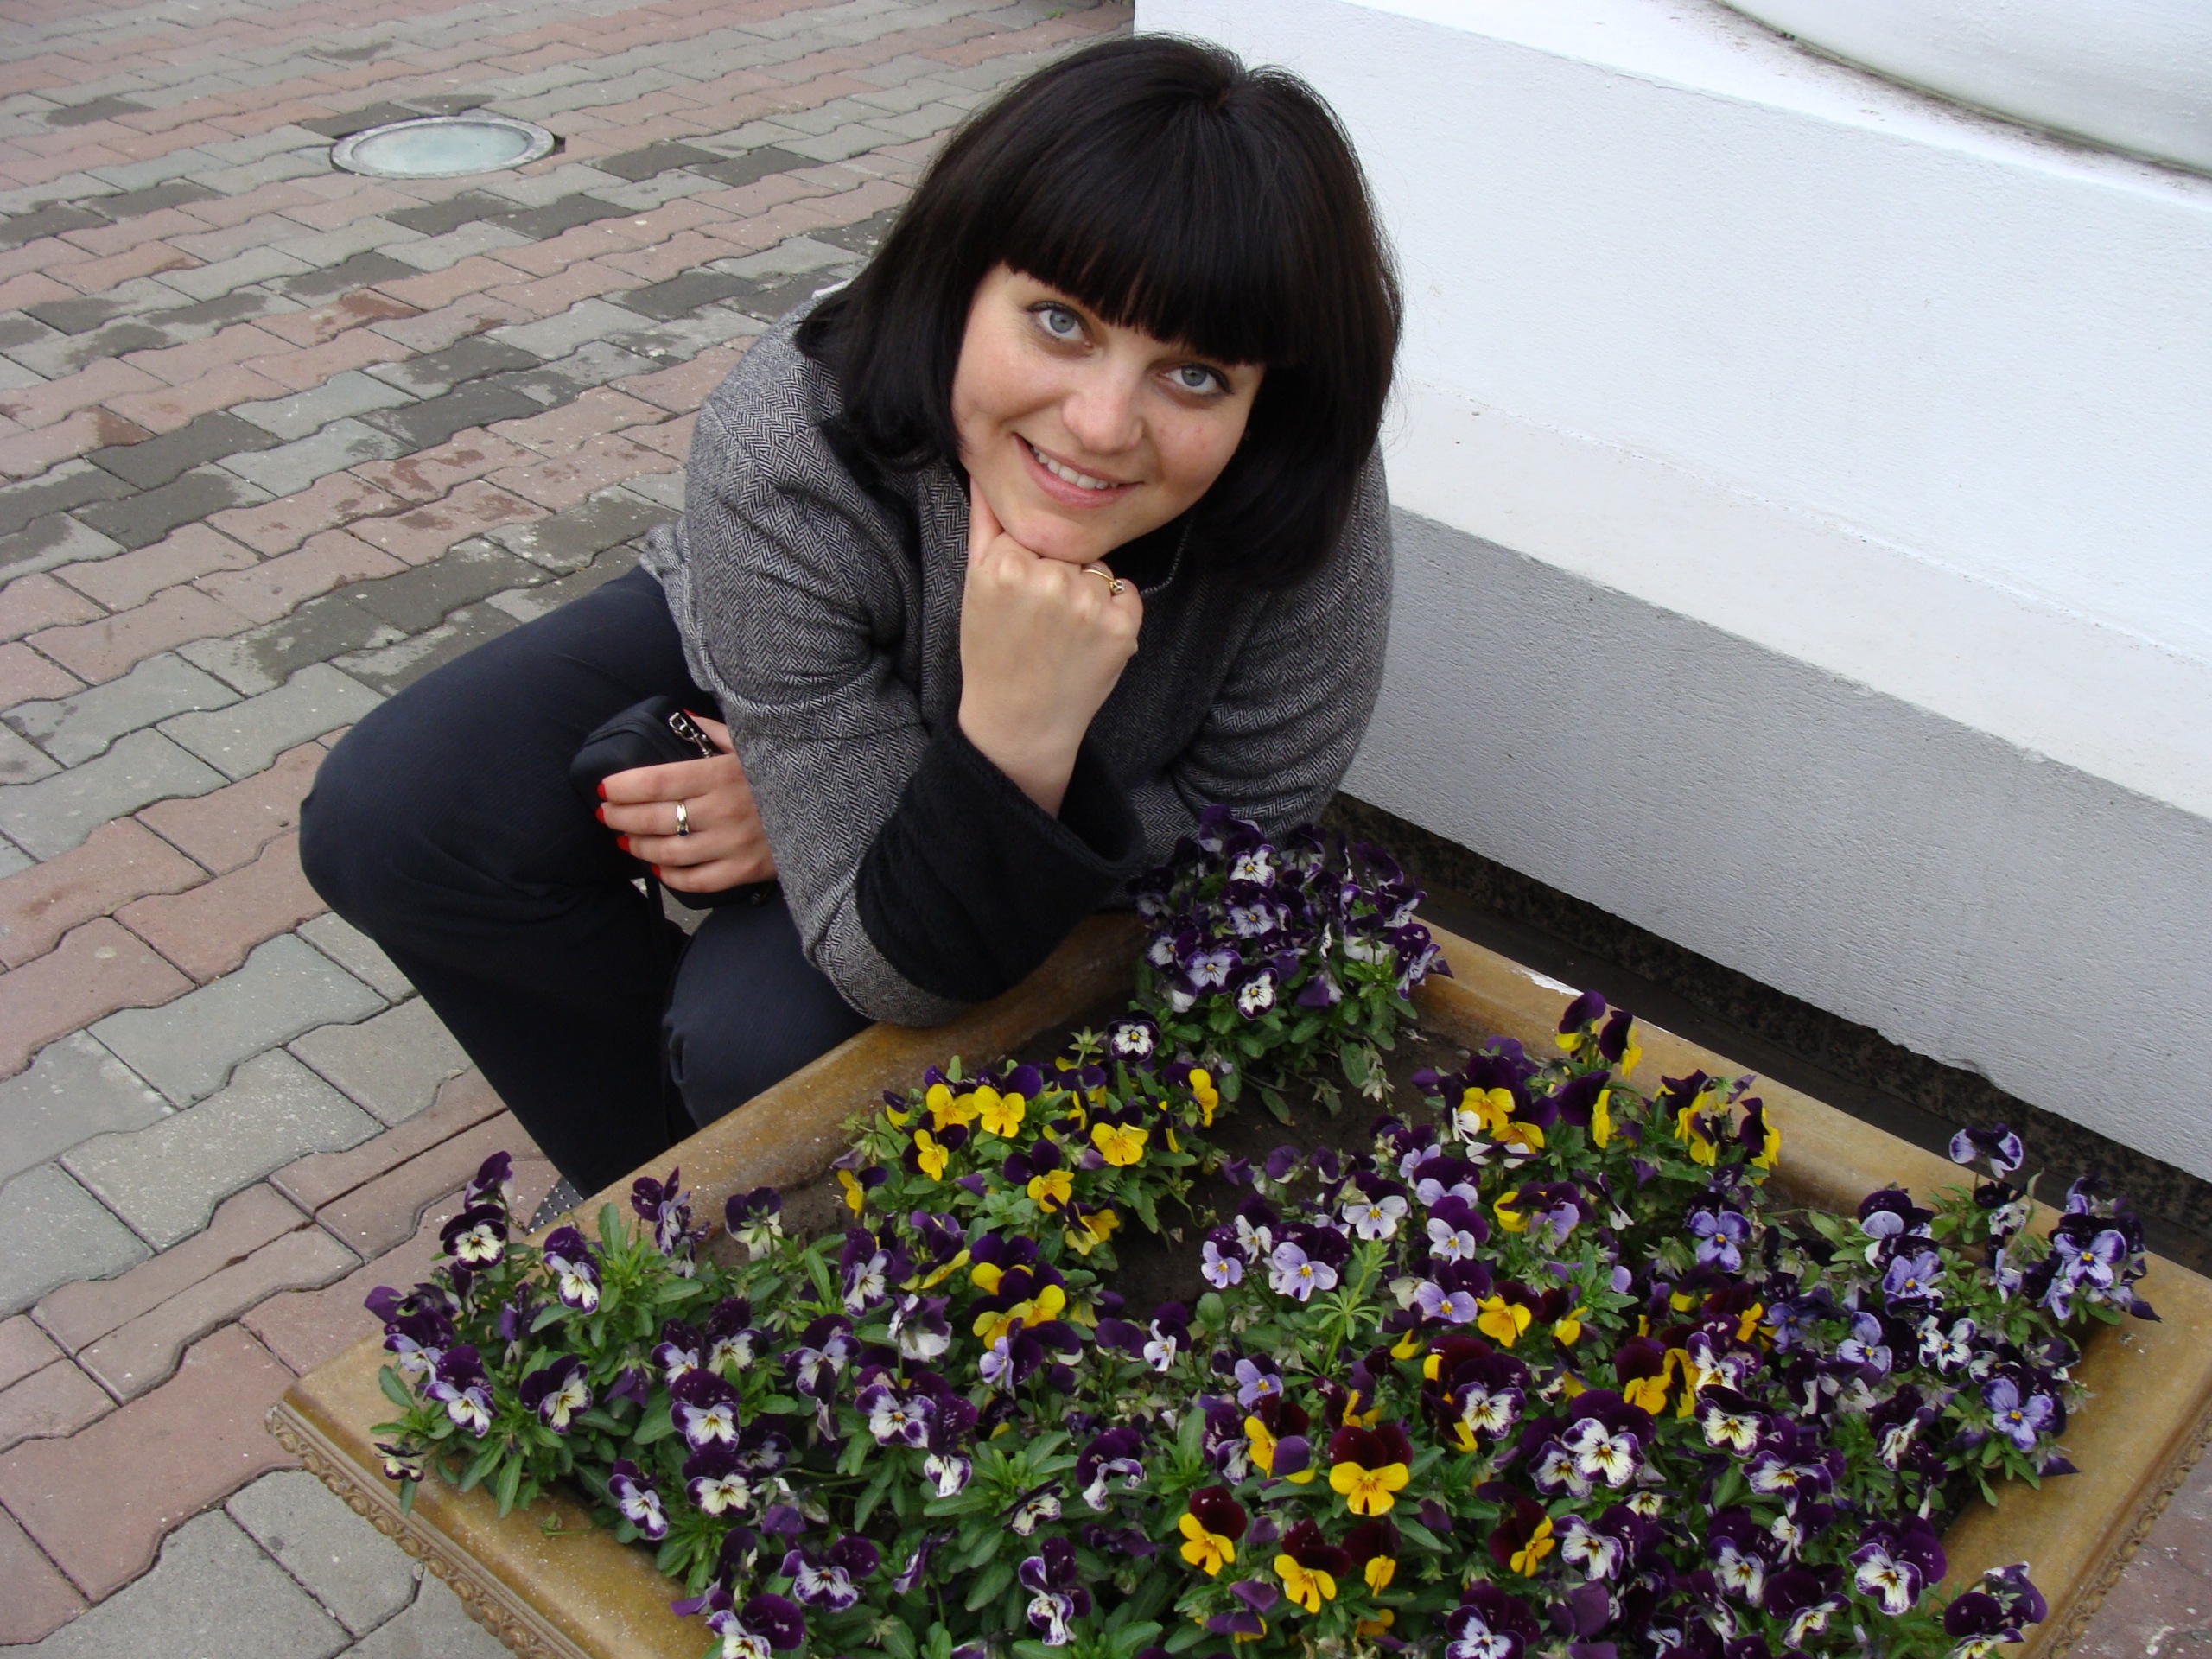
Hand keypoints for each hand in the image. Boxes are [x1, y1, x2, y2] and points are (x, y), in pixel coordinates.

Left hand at [597, 715, 776, 893]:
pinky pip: (696, 881)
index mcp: (721, 774)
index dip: (622, 787)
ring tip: (624, 841)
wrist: (831, 808)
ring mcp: (733, 844)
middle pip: (654, 818)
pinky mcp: (746, 871)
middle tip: (606, 815)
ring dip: (638, 847)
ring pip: (669, 852)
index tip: (603, 788)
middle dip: (620, 817)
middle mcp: (723, 811)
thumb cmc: (785, 771)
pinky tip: (657, 866)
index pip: (655, 781)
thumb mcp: (752, 743)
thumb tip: (680, 719)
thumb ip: (713, 732)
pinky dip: (670, 876)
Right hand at [957, 478, 1142, 815]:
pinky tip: (1088, 642)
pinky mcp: (1122, 627)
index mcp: (1005, 564)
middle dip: (1058, 575)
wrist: (1019, 721)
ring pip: (1098, 569)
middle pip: (1068, 548)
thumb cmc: (992, 652)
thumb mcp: (975, 584)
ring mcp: (1089, 604)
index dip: (1028, 563)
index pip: (1034, 532)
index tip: (1016, 600)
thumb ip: (985, 523)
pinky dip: (1115, 614)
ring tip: (1062, 635)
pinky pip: (1127, 593)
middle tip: (1037, 622)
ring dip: (1088, 594)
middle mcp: (1049, 579)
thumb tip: (985, 471)